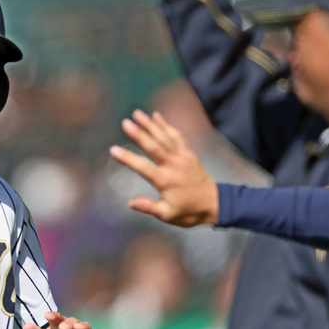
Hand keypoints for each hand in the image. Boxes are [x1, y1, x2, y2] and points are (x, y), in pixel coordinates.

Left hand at [23, 312, 105, 328]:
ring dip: (82, 327)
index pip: (56, 319)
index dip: (54, 317)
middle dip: (68, 324)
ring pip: (85, 328)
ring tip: (78, 328)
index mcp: (59, 327)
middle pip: (72, 322)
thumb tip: (26, 326)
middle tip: (62, 328)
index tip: (48, 316)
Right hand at [110, 109, 218, 226]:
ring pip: (164, 137)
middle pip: (153, 146)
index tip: (113, 150)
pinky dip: (167, 125)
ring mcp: (182, 157)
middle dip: (138, 134)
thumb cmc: (189, 212)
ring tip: (137, 113)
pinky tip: (156, 116)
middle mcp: (173, 166)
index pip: (143, 167)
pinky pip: (177, 136)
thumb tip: (129, 203)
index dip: (128, 158)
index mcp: (165, 181)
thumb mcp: (168, 215)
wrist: (214, 204)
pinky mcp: (188, 153)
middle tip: (125, 123)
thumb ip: (149, 207)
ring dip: (150, 125)